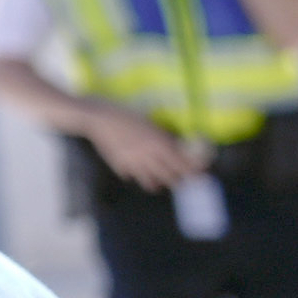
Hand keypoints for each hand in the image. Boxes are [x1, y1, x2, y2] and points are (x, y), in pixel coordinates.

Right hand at [88, 108, 205, 188]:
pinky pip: (132, 177)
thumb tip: (176, 146)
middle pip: (171, 178)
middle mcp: (149, 156)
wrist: (98, 118)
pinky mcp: (119, 167)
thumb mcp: (149, 122)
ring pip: (152, 183)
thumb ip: (163, 136)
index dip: (194, 172)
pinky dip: (136, 175)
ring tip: (159, 178)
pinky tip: (135, 169)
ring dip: (158, 182)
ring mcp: (133, 164)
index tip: (199, 174)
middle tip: (181, 178)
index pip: (183, 165)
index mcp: (159, 143)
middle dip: (179, 180)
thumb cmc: (125, 114)